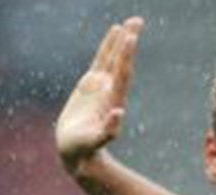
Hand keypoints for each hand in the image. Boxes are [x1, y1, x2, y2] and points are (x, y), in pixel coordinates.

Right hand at [56, 18, 142, 172]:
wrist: (77, 153)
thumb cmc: (85, 150)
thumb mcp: (95, 141)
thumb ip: (108, 130)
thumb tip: (120, 113)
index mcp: (112, 100)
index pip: (121, 73)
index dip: (125, 55)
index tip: (131, 37)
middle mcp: (110, 90)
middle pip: (121, 61)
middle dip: (128, 41)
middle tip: (137, 20)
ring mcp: (101, 86)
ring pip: (112, 58)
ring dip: (120, 41)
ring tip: (128, 22)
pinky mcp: (90, 86)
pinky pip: (100, 61)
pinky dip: (107, 47)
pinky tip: (114, 34)